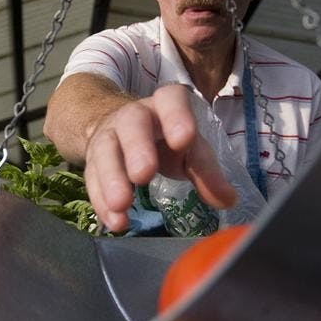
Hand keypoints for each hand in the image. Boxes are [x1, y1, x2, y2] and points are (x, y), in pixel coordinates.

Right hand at [84, 84, 236, 231]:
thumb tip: (228, 199)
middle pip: (132, 123)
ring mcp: (109, 136)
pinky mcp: (92, 160)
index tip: (184, 140)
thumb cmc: (165, 140)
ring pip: (105, 150)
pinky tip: (115, 221)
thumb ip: (207, 173)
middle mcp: (134, 116)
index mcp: (165, 106)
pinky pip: (92, 178)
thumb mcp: (190, 151)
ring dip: (112, 178)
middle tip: (144, 175)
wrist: (120, 129)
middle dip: (137, 148)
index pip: (170, 98)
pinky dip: (102, 202)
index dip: (176, 116)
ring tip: (122, 204)